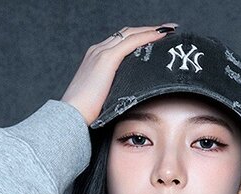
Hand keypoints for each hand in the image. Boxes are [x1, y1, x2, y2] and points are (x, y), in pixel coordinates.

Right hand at [60, 24, 179, 127]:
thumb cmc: (84, 115)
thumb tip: (128, 101)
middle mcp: (97, 50)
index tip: (154, 40)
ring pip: (131, 34)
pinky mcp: (107, 59)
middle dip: (147, 30)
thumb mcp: (101, 99)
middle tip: (167, 30)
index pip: (120, 42)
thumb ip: (113, 93)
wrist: (71, 116)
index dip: (138, 38)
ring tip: (169, 30)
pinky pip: (132, 42)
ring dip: (151, 30)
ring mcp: (101, 53)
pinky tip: (161, 36)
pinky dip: (148, 36)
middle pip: (126, 33)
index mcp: (95, 59)